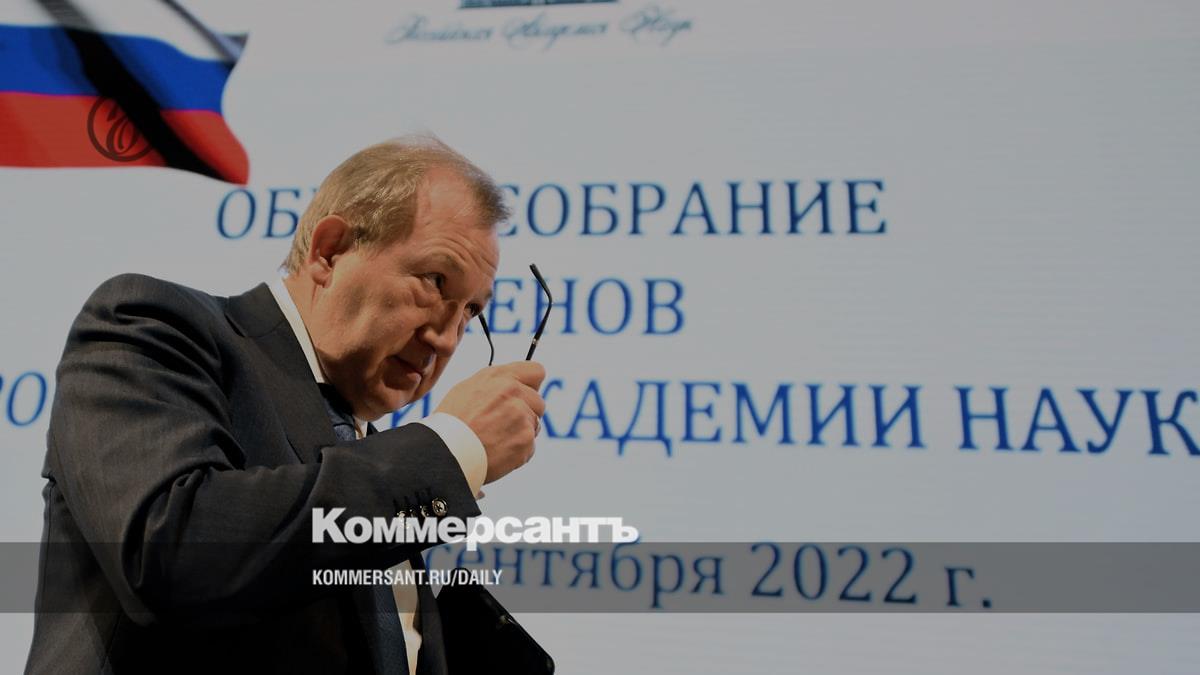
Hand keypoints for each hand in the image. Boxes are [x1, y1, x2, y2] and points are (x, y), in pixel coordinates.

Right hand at [435, 361, 546, 483]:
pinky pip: (530, 446)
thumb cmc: (452, 422)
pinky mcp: (526, 440)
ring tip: (496, 439)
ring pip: (534, 425)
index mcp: (500, 377)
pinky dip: (518, 452)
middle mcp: (514, 392)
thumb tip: (515, 383)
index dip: (531, 385)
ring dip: (521, 433)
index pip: (537, 372)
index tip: (524, 395)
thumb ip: (496, 382)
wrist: (445, 452)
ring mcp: (522, 416)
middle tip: (503, 424)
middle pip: (539, 402)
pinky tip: (497, 452)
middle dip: (527, 412)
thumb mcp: (467, 388)